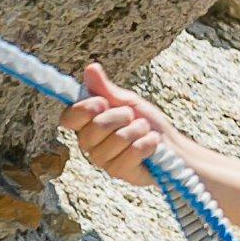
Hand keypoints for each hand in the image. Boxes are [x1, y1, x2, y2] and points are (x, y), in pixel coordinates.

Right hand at [61, 61, 177, 190]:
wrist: (171, 145)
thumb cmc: (146, 122)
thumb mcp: (128, 101)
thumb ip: (106, 89)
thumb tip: (90, 68)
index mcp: (87, 124)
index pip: (68, 118)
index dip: (83, 109)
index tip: (102, 103)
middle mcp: (89, 143)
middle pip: (94, 129)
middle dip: (121, 117)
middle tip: (133, 117)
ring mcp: (102, 160)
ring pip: (114, 141)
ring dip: (137, 131)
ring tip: (143, 131)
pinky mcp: (118, 172)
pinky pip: (129, 154)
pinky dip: (146, 145)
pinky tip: (151, 144)